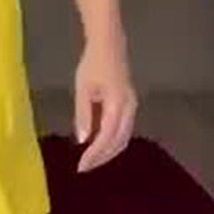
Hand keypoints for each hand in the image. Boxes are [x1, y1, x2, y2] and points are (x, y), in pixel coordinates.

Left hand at [74, 35, 136, 171]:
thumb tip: (83, 140)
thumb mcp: (83, 90)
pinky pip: (123, 130)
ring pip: (123, 138)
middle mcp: (129, 108)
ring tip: (90, 160)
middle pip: (119, 141)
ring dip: (108, 152)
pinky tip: (98, 145)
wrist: (109, 45)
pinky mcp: (129, 105)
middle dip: (102, 157)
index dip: (95, 154)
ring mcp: (132, 107)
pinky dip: (112, 142)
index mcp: (118, 104)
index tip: (81, 166)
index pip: (107, 136)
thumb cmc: (93, 65)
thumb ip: (83, 115)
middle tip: (84, 168)